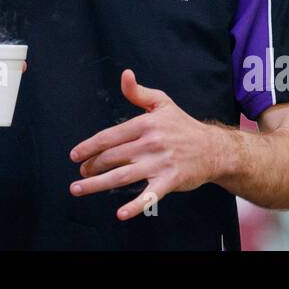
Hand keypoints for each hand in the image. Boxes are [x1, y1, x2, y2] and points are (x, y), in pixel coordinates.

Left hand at [68, 69, 223, 220]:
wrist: (213, 149)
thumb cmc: (183, 125)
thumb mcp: (162, 103)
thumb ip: (138, 92)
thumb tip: (125, 75)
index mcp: (146, 124)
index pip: (109, 136)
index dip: (89, 146)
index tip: (75, 155)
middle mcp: (151, 143)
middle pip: (112, 157)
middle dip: (91, 166)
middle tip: (80, 174)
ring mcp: (160, 163)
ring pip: (122, 176)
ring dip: (97, 184)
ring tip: (79, 188)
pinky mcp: (170, 181)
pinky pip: (149, 196)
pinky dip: (135, 206)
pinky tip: (120, 214)